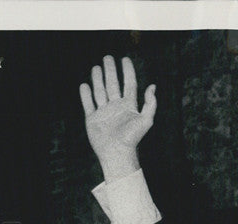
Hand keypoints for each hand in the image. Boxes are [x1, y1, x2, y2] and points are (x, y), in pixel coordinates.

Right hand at [79, 55, 156, 180]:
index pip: (129, 84)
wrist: (116, 153)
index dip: (127, 71)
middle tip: (108, 58)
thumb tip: (153, 87)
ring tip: (96, 67)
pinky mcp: (92, 119)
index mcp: (129, 106)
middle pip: (113, 84)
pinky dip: (85, 95)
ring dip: (98, 79)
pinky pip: (88, 104)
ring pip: (100, 91)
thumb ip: (150, 104)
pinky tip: (84, 85)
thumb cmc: (132, 138)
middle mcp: (116, 107)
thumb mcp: (145, 120)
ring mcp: (104, 112)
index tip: (125, 59)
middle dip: (110, 71)